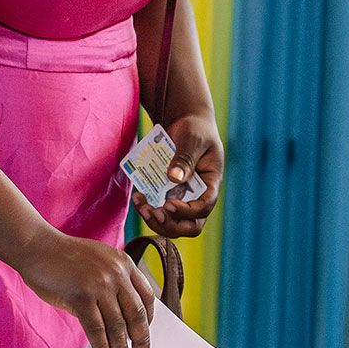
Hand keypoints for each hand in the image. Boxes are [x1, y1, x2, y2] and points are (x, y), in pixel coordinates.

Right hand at [14, 231, 155, 347]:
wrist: (36, 246)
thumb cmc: (63, 258)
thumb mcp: (97, 263)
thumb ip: (111, 285)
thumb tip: (117, 323)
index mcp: (124, 263)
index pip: (146, 295)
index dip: (149, 318)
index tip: (146, 333)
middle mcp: (116, 273)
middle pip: (137, 313)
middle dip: (142, 338)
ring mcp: (99, 284)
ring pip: (117, 324)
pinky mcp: (81, 296)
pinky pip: (96, 327)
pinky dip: (101, 344)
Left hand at [138, 114, 223, 239]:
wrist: (185, 122)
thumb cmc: (194, 129)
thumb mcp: (192, 139)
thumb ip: (185, 158)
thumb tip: (174, 178)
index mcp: (211, 183)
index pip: (204, 206)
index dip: (188, 211)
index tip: (169, 204)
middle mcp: (199, 196)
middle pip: (190, 225)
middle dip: (171, 224)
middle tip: (153, 213)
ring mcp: (183, 197)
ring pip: (173, 223)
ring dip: (155, 220)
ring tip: (141, 205)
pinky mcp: (167, 195)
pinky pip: (158, 211)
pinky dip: (147, 208)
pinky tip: (138, 197)